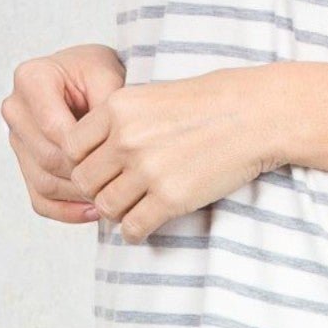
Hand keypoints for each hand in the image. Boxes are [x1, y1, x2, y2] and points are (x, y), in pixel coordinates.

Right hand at [0, 42, 127, 225]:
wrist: (88, 76)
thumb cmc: (98, 72)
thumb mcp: (109, 73)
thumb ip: (108, 104)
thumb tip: (112, 147)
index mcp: (31, 79)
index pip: (53, 127)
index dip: (85, 148)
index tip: (118, 157)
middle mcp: (16, 109)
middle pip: (47, 157)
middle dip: (85, 174)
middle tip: (121, 182)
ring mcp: (17, 139)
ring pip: (44, 182)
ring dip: (79, 195)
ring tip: (113, 196)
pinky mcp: (25, 163)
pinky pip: (40, 199)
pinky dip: (67, 210)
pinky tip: (94, 209)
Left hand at [66, 66, 286, 243]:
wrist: (256, 113)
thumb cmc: (210, 102)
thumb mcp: (154, 95)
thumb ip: (120, 121)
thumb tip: (94, 155)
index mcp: (118, 108)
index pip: (70, 147)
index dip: (82, 161)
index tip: (101, 167)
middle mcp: (126, 139)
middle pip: (84, 180)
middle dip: (97, 189)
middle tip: (116, 190)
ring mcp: (148, 170)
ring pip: (106, 207)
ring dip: (117, 212)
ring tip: (134, 207)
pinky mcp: (171, 198)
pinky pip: (133, 228)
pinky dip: (135, 232)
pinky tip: (145, 225)